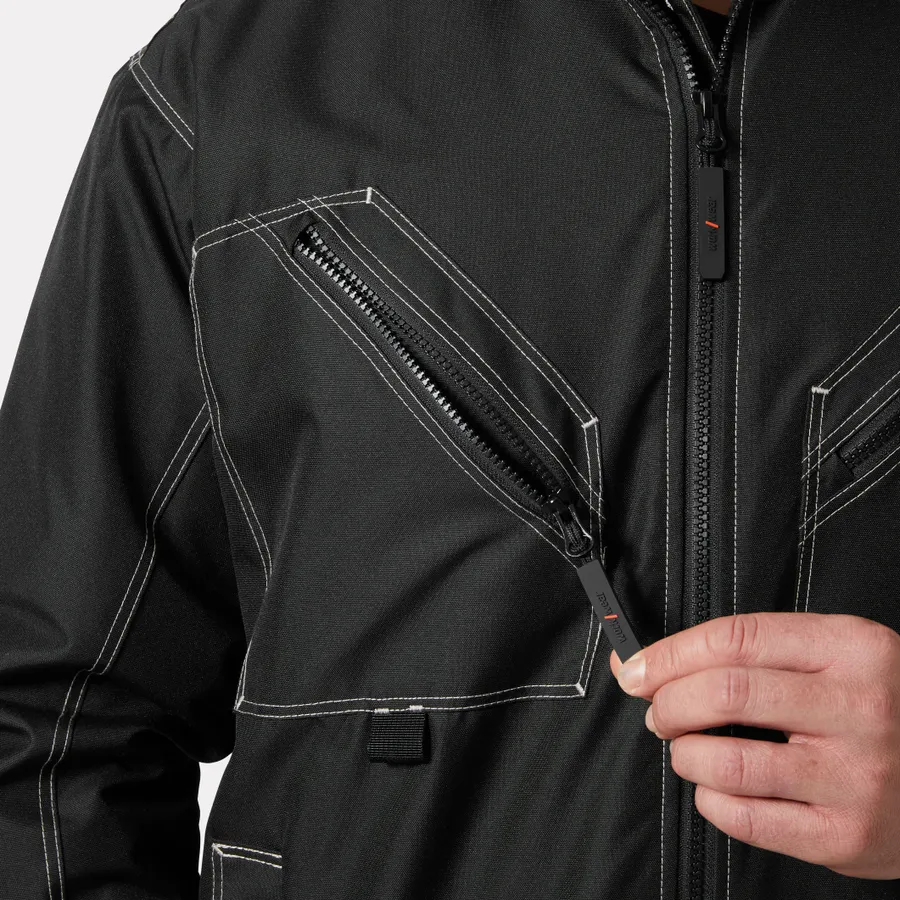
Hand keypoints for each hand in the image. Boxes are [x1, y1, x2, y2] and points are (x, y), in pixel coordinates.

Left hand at [609, 613, 899, 879]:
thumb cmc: (881, 706)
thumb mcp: (836, 656)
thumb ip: (756, 653)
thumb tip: (652, 661)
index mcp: (852, 648)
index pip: (735, 639)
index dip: (670, 653)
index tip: (637, 667)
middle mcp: (859, 707)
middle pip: (725, 694)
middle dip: (669, 702)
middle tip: (660, 711)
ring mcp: (856, 776)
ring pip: (729, 761)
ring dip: (685, 754)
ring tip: (688, 749)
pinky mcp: (847, 835)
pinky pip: (748, 819)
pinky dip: (712, 801)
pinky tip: (716, 789)